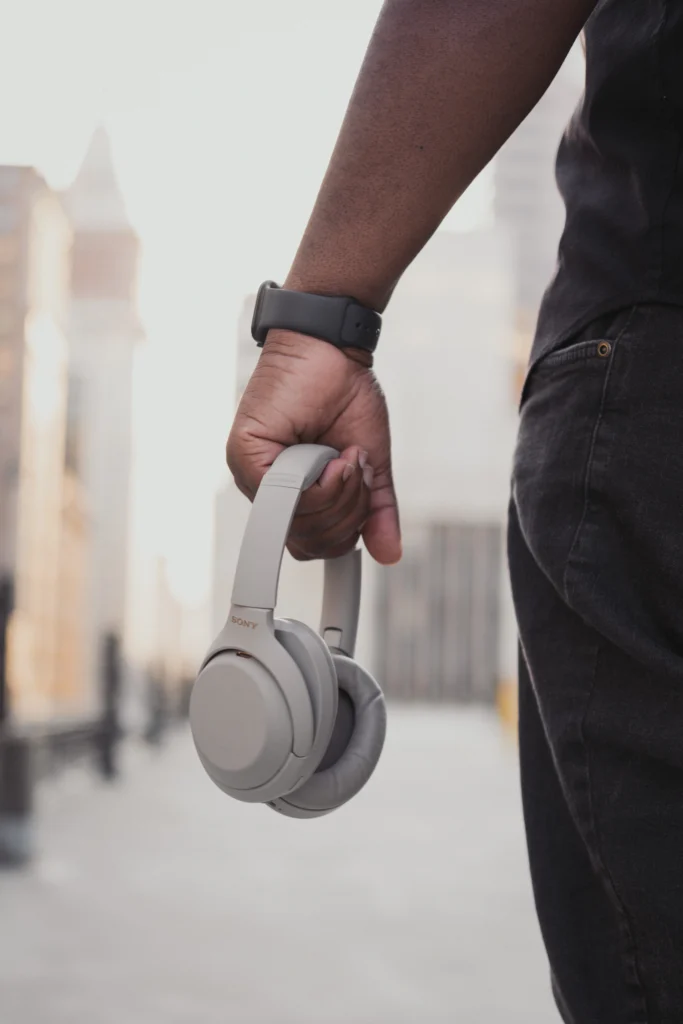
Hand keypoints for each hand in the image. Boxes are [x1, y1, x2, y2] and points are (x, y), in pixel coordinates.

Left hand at [226, 330, 400, 564]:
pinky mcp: (246, 454)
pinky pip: (283, 497)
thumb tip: (390, 553)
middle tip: (355, 467)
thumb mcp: (370, 464)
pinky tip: (331, 456)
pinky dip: (319, 483)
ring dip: (337, 493)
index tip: (362, 494)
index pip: (314, 545)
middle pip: (309, 542)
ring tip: (344, 455)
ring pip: (297, 525)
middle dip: (347, 511)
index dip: (344, 532)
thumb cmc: (344, 395)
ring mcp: (253, 474)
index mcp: (293, 495)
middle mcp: (269, 489)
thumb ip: (376, 511)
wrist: (335, 348)